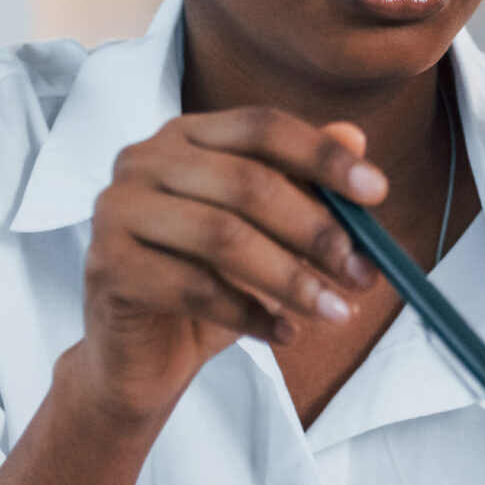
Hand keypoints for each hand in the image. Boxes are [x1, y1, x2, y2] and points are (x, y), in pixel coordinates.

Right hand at [70, 110, 384, 423]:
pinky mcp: (106, 265)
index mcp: (186, 136)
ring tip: (335, 314)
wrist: (139, 357)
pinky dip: (249, 314)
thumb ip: (303, 185)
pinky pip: (192, 286)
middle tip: (364, 275)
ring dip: (291, 280)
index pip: (262, 126)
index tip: (378, 194)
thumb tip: (357, 138)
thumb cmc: (208, 285)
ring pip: (223, 236)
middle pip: (247, 182)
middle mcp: (143, 160)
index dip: (323, 156)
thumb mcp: (267, 236)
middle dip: (317, 231)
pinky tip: (282, 334)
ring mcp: (117, 209)